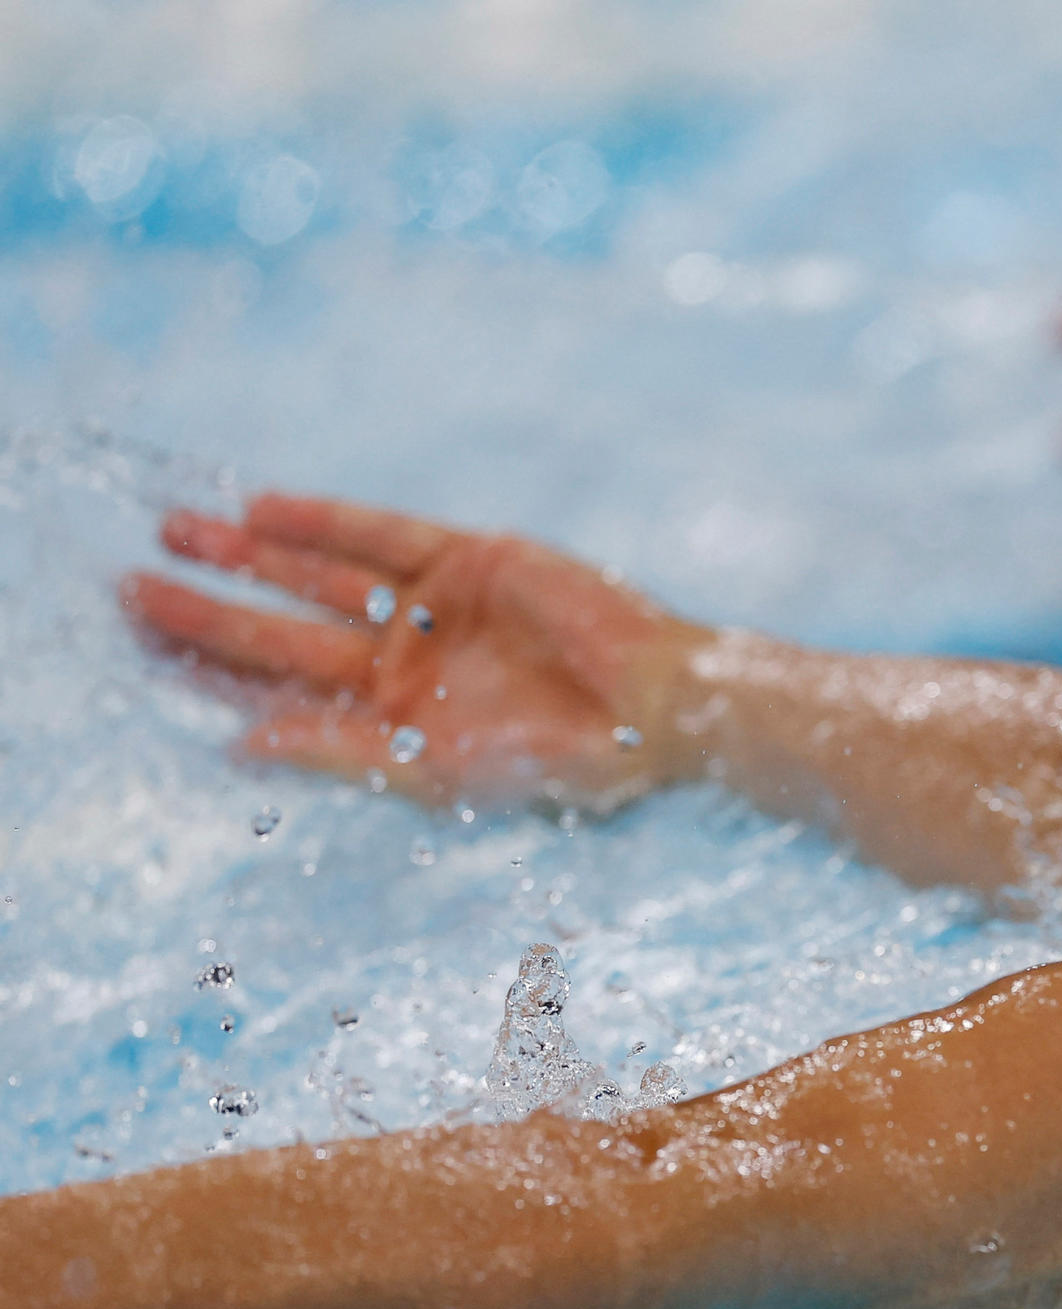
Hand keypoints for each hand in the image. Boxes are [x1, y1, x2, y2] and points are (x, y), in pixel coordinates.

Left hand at [122, 494, 707, 809]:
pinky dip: (323, 522)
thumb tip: (236, 749)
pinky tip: (261, 512)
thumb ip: (337, 753)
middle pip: (284, 632)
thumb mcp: (433, 769)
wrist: (659, 708)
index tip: (140, 651)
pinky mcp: (472, 559)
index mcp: (394, 724)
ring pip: (319, 577)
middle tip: (128, 589)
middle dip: (208, 610)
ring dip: (249, 557)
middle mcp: (406, 664)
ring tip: (175, 533)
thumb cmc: (563, 760)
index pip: (282, 693)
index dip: (211, 672)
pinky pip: (381, 534)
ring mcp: (437, 608)